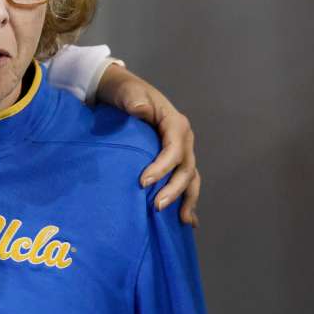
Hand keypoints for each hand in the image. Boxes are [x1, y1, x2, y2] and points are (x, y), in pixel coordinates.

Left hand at [97, 64, 199, 225]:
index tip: (143, 183)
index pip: (174, 150)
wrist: (123, 93)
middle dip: (174, 189)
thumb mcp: (127, 92)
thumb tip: (141, 109)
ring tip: (183, 221)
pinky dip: (187, 199)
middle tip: (157, 207)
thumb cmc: (125, 92)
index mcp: (175, 124)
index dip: (162, 168)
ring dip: (186, 199)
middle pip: (186, 168)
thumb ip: (134, 100)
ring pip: (190, 178)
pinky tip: (188, 220)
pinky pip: (185, 181)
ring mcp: (181, 151)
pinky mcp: (174, 160)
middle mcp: (183, 139)